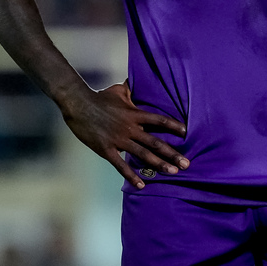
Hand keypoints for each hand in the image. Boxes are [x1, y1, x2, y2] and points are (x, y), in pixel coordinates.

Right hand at [60, 79, 189, 188]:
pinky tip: (142, 185)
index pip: (158, 120)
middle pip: (155, 142)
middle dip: (172, 154)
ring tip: (173, 172)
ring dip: (159, 165)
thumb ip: (132, 90)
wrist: (79, 105)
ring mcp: (119, 140)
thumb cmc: (100, 97)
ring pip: (143, 155)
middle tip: (187, 164)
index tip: (186, 133)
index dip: (173, 126)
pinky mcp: (107, 150)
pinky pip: (121, 166)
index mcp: (134, 114)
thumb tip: (139, 80)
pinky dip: (131, 176)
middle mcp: (130, 128)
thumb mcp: (119, 90)